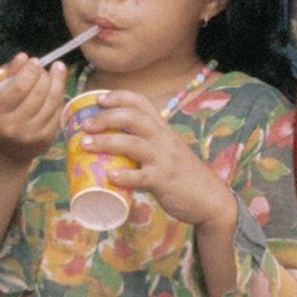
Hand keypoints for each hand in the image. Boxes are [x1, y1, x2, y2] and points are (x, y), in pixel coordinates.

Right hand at [0, 56, 66, 170]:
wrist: (0, 154)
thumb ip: (6, 76)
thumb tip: (23, 56)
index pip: (18, 89)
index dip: (29, 72)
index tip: (35, 61)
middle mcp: (14, 127)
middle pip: (38, 94)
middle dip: (45, 75)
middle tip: (47, 66)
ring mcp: (32, 136)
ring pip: (51, 103)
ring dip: (57, 82)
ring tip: (58, 70)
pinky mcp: (46, 140)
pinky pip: (57, 113)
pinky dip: (59, 98)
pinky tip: (58, 88)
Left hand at [82, 92, 237, 232]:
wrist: (211, 199)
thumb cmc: (184, 176)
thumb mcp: (169, 151)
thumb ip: (149, 143)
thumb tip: (118, 142)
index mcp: (163, 130)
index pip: (141, 102)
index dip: (118, 97)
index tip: (99, 99)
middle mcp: (163, 139)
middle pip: (133, 117)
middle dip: (106, 117)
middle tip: (85, 126)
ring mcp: (164, 160)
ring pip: (133, 143)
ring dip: (107, 141)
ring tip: (87, 144)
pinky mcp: (163, 182)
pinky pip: (142, 177)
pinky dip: (125, 176)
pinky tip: (110, 176)